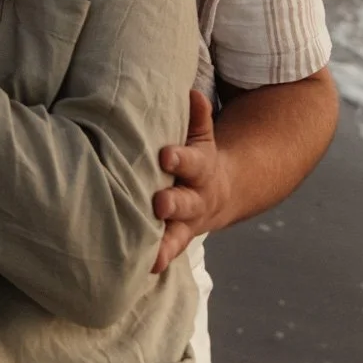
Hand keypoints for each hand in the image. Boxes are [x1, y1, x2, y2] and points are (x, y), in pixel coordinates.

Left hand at [151, 89, 232, 271]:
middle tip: (159, 203)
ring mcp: (187, 224)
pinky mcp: (176, 240)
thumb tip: (192, 92)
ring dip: (164, 242)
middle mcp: (196, 199)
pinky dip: (157, 261)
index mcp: (202, 168)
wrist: (220, 194)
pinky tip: (142, 270)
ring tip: (151, 253)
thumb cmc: (198, 157)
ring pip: (177, 235)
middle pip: (186, 203)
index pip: (192, 162)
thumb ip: (198, 117)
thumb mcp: (202, 136)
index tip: (166, 155)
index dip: (180, 159)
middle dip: (173, 203)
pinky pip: (168, 253)